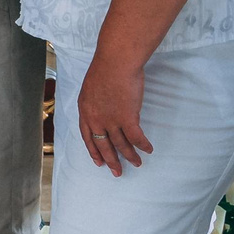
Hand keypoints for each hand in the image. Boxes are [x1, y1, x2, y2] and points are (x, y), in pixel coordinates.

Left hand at [75, 53, 152, 175]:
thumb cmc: (105, 68)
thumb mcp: (91, 87)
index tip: (98, 162)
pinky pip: (136, 138)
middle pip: (103, 145)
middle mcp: (96, 119)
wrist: (115, 62)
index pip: (88, 137)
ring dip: (130, 156)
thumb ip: (96, 101)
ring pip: (121, 144)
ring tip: (137, 164)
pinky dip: (143, 145)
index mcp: (85, 111)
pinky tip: (148, 150)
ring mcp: (111, 120)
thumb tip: (104, 108)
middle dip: (111, 160)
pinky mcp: (127, 118)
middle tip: (117, 172)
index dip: (94, 151)